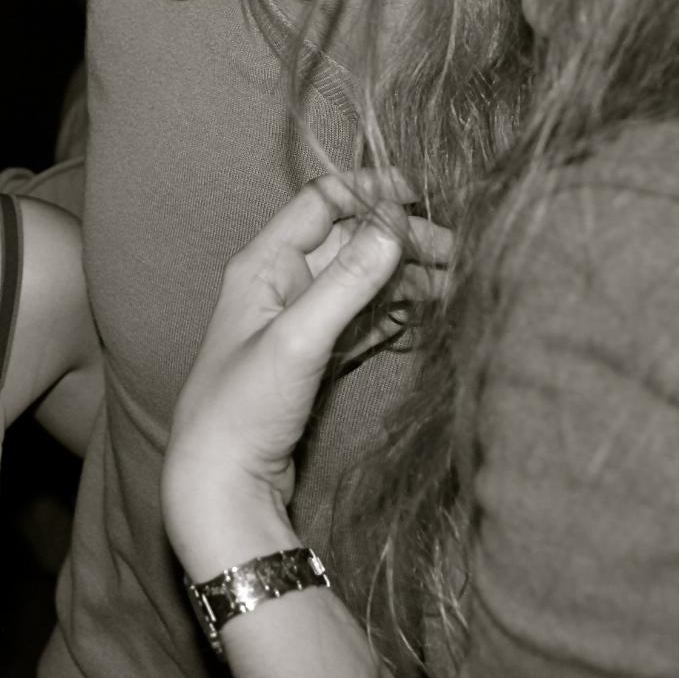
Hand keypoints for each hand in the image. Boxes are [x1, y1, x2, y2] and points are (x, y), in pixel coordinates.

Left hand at [163, 171, 446, 578]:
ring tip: (456, 282)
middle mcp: (281, 283)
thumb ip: (346, 283)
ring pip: (363, 280)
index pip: (321, 201)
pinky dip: (396, 310)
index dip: (370, 192)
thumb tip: (394, 228)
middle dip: (403, 241)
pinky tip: (429, 311)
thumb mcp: (297, 340)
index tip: (421, 197)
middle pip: (351, 240)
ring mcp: (300, 320)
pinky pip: (364, 317)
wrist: (221, 485)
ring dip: (407, 276)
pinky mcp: (317, 355)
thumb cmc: (242, 409)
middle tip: (456, 254)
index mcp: (263, 265)